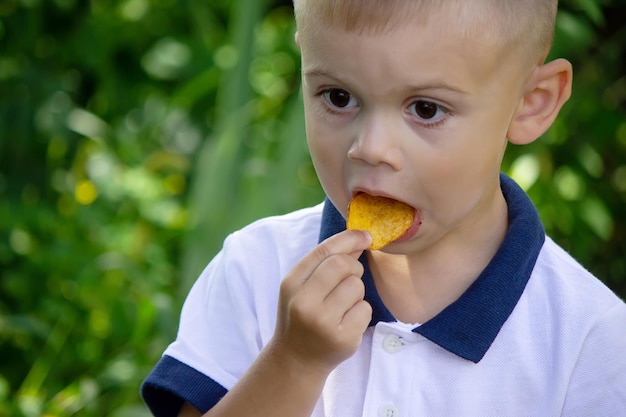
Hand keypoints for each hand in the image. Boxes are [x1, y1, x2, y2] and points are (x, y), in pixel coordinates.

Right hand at [270, 230, 372, 375]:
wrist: (296, 359)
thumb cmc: (302, 315)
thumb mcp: (303, 286)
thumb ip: (327, 262)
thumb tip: (360, 237)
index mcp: (291, 284)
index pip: (323, 251)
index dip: (348, 238)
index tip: (366, 235)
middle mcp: (304, 303)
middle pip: (342, 265)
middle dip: (353, 266)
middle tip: (350, 278)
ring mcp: (323, 323)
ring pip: (356, 286)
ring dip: (356, 292)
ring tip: (342, 305)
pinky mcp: (343, 339)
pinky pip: (365, 309)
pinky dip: (361, 312)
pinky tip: (346, 322)